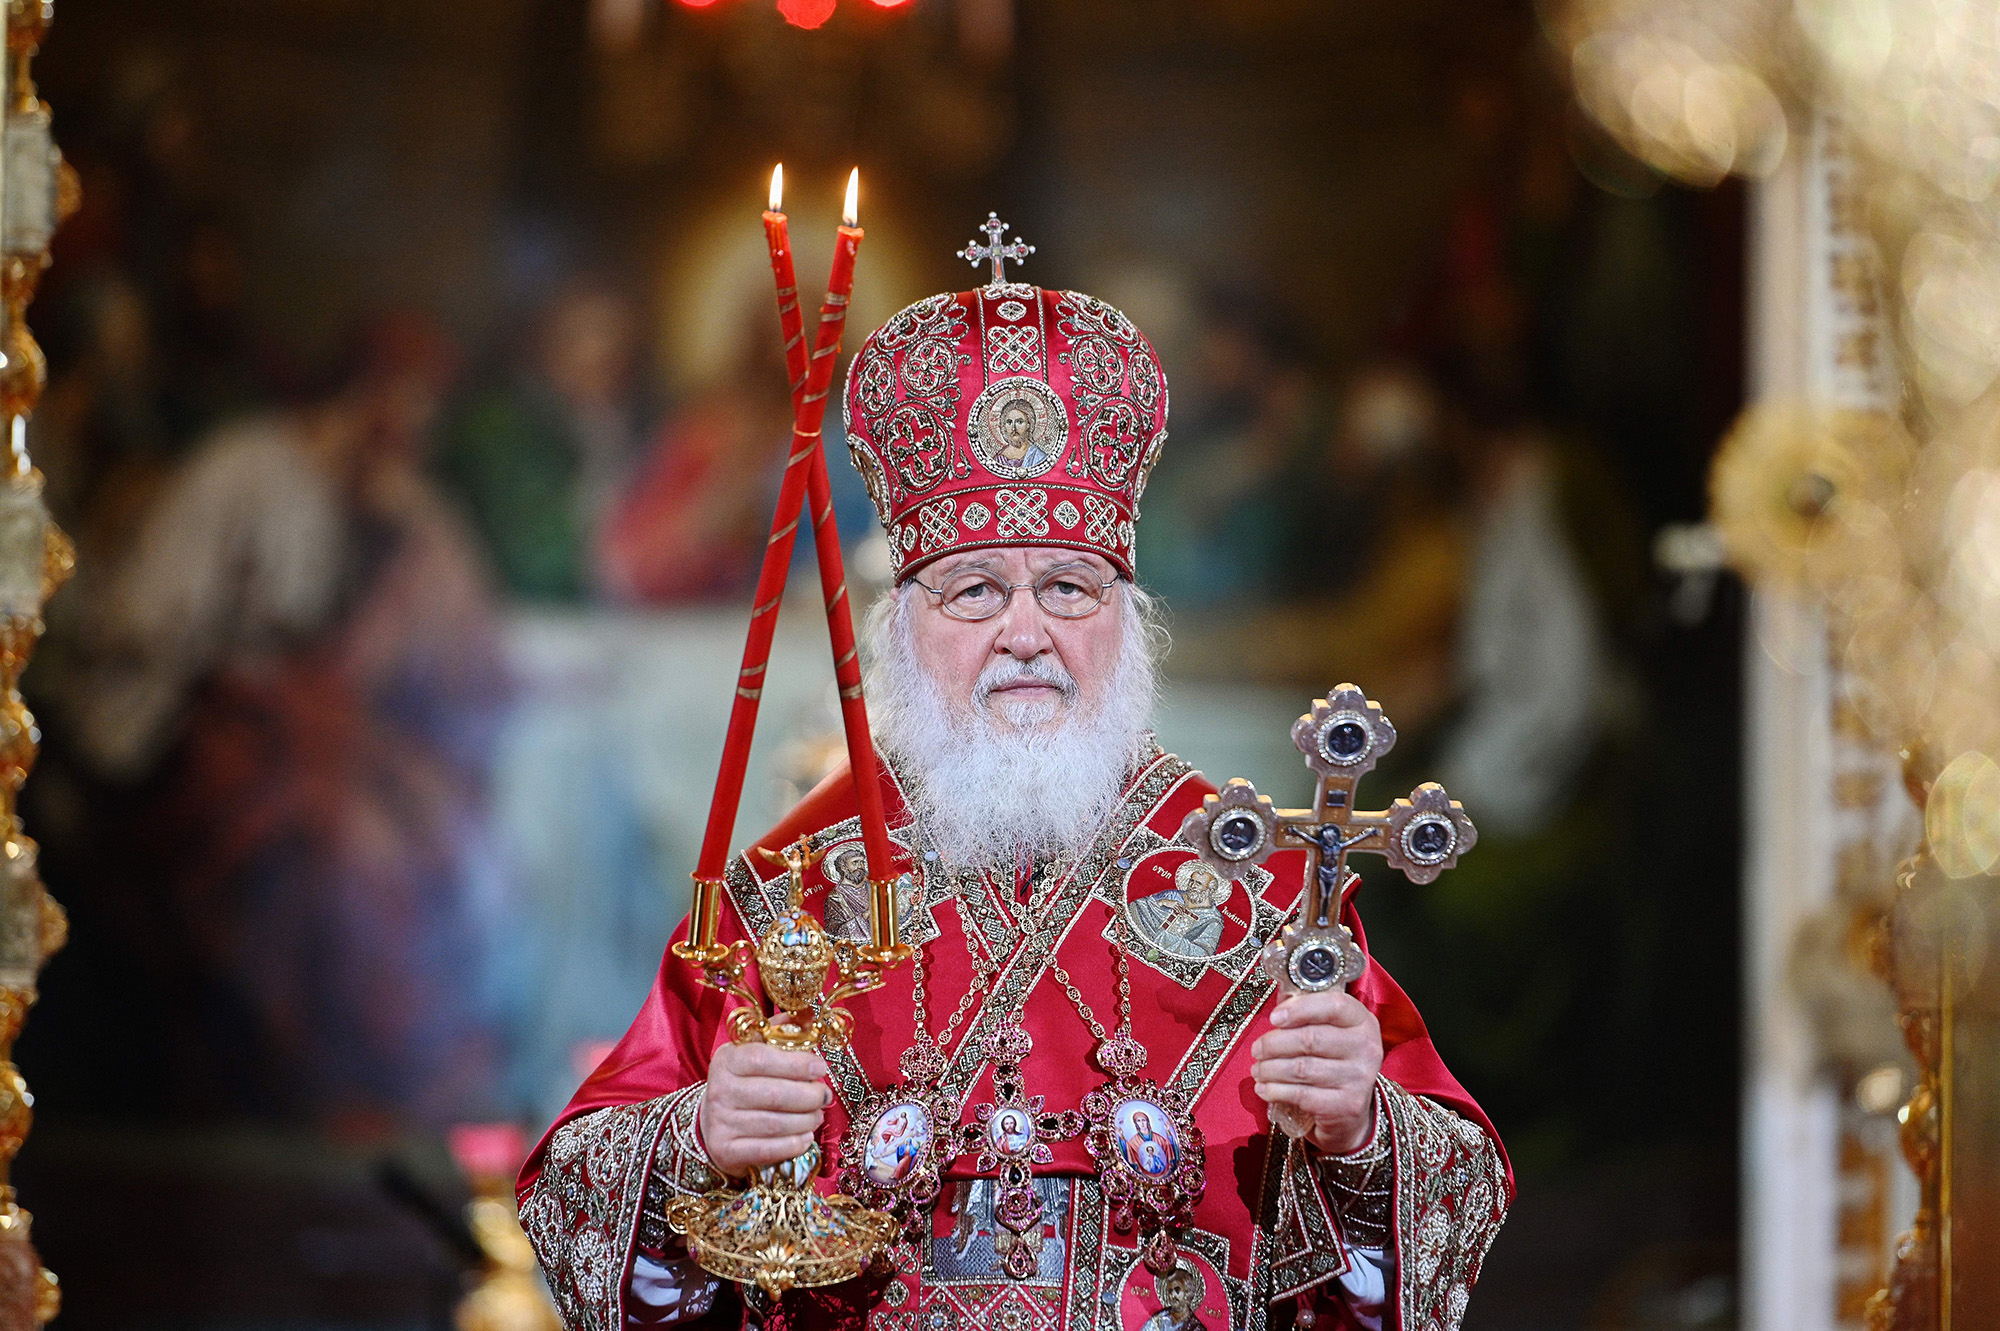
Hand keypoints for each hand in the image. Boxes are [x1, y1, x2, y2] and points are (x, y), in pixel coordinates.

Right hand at [698, 1042, 831, 1176]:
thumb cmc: (743, 1082)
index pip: (762, 1058)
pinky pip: (768, 1150)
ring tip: (817, 1115)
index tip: (821, 1067)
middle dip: (809, 1095)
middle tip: (825, 1095)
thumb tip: (806, 1017)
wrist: (711, 1122)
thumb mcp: (753, 1051)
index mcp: (727, 1060)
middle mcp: (719, 1091)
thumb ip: (779, 1033)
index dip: (796, 1063)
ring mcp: (720, 1123)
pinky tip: (806, 1137)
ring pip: (775, 1124)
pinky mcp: (726, 1150)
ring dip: (806, 1120)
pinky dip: (793, 1144)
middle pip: (774, 1094)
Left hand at [1249, 991, 1382, 1153]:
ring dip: (1270, 1069)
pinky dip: (1275, 1090)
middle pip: (1310, 1039)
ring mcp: (1359, 1078)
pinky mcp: (1346, 1105)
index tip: (1274, 1018)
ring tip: (1258, 1069)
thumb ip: (1308, 1018)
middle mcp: (1367, 1048)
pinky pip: (1301, 1094)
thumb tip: (1276, 1014)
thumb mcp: (1330, 1033)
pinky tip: (1264, 1088)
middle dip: (1274, 1044)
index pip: (1334, 1006)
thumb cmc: (1332, 1062)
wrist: (1349, 1110)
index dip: (1300, 1009)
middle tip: (1257, 1049)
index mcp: (1363, 1022)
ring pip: (1301, 1068)